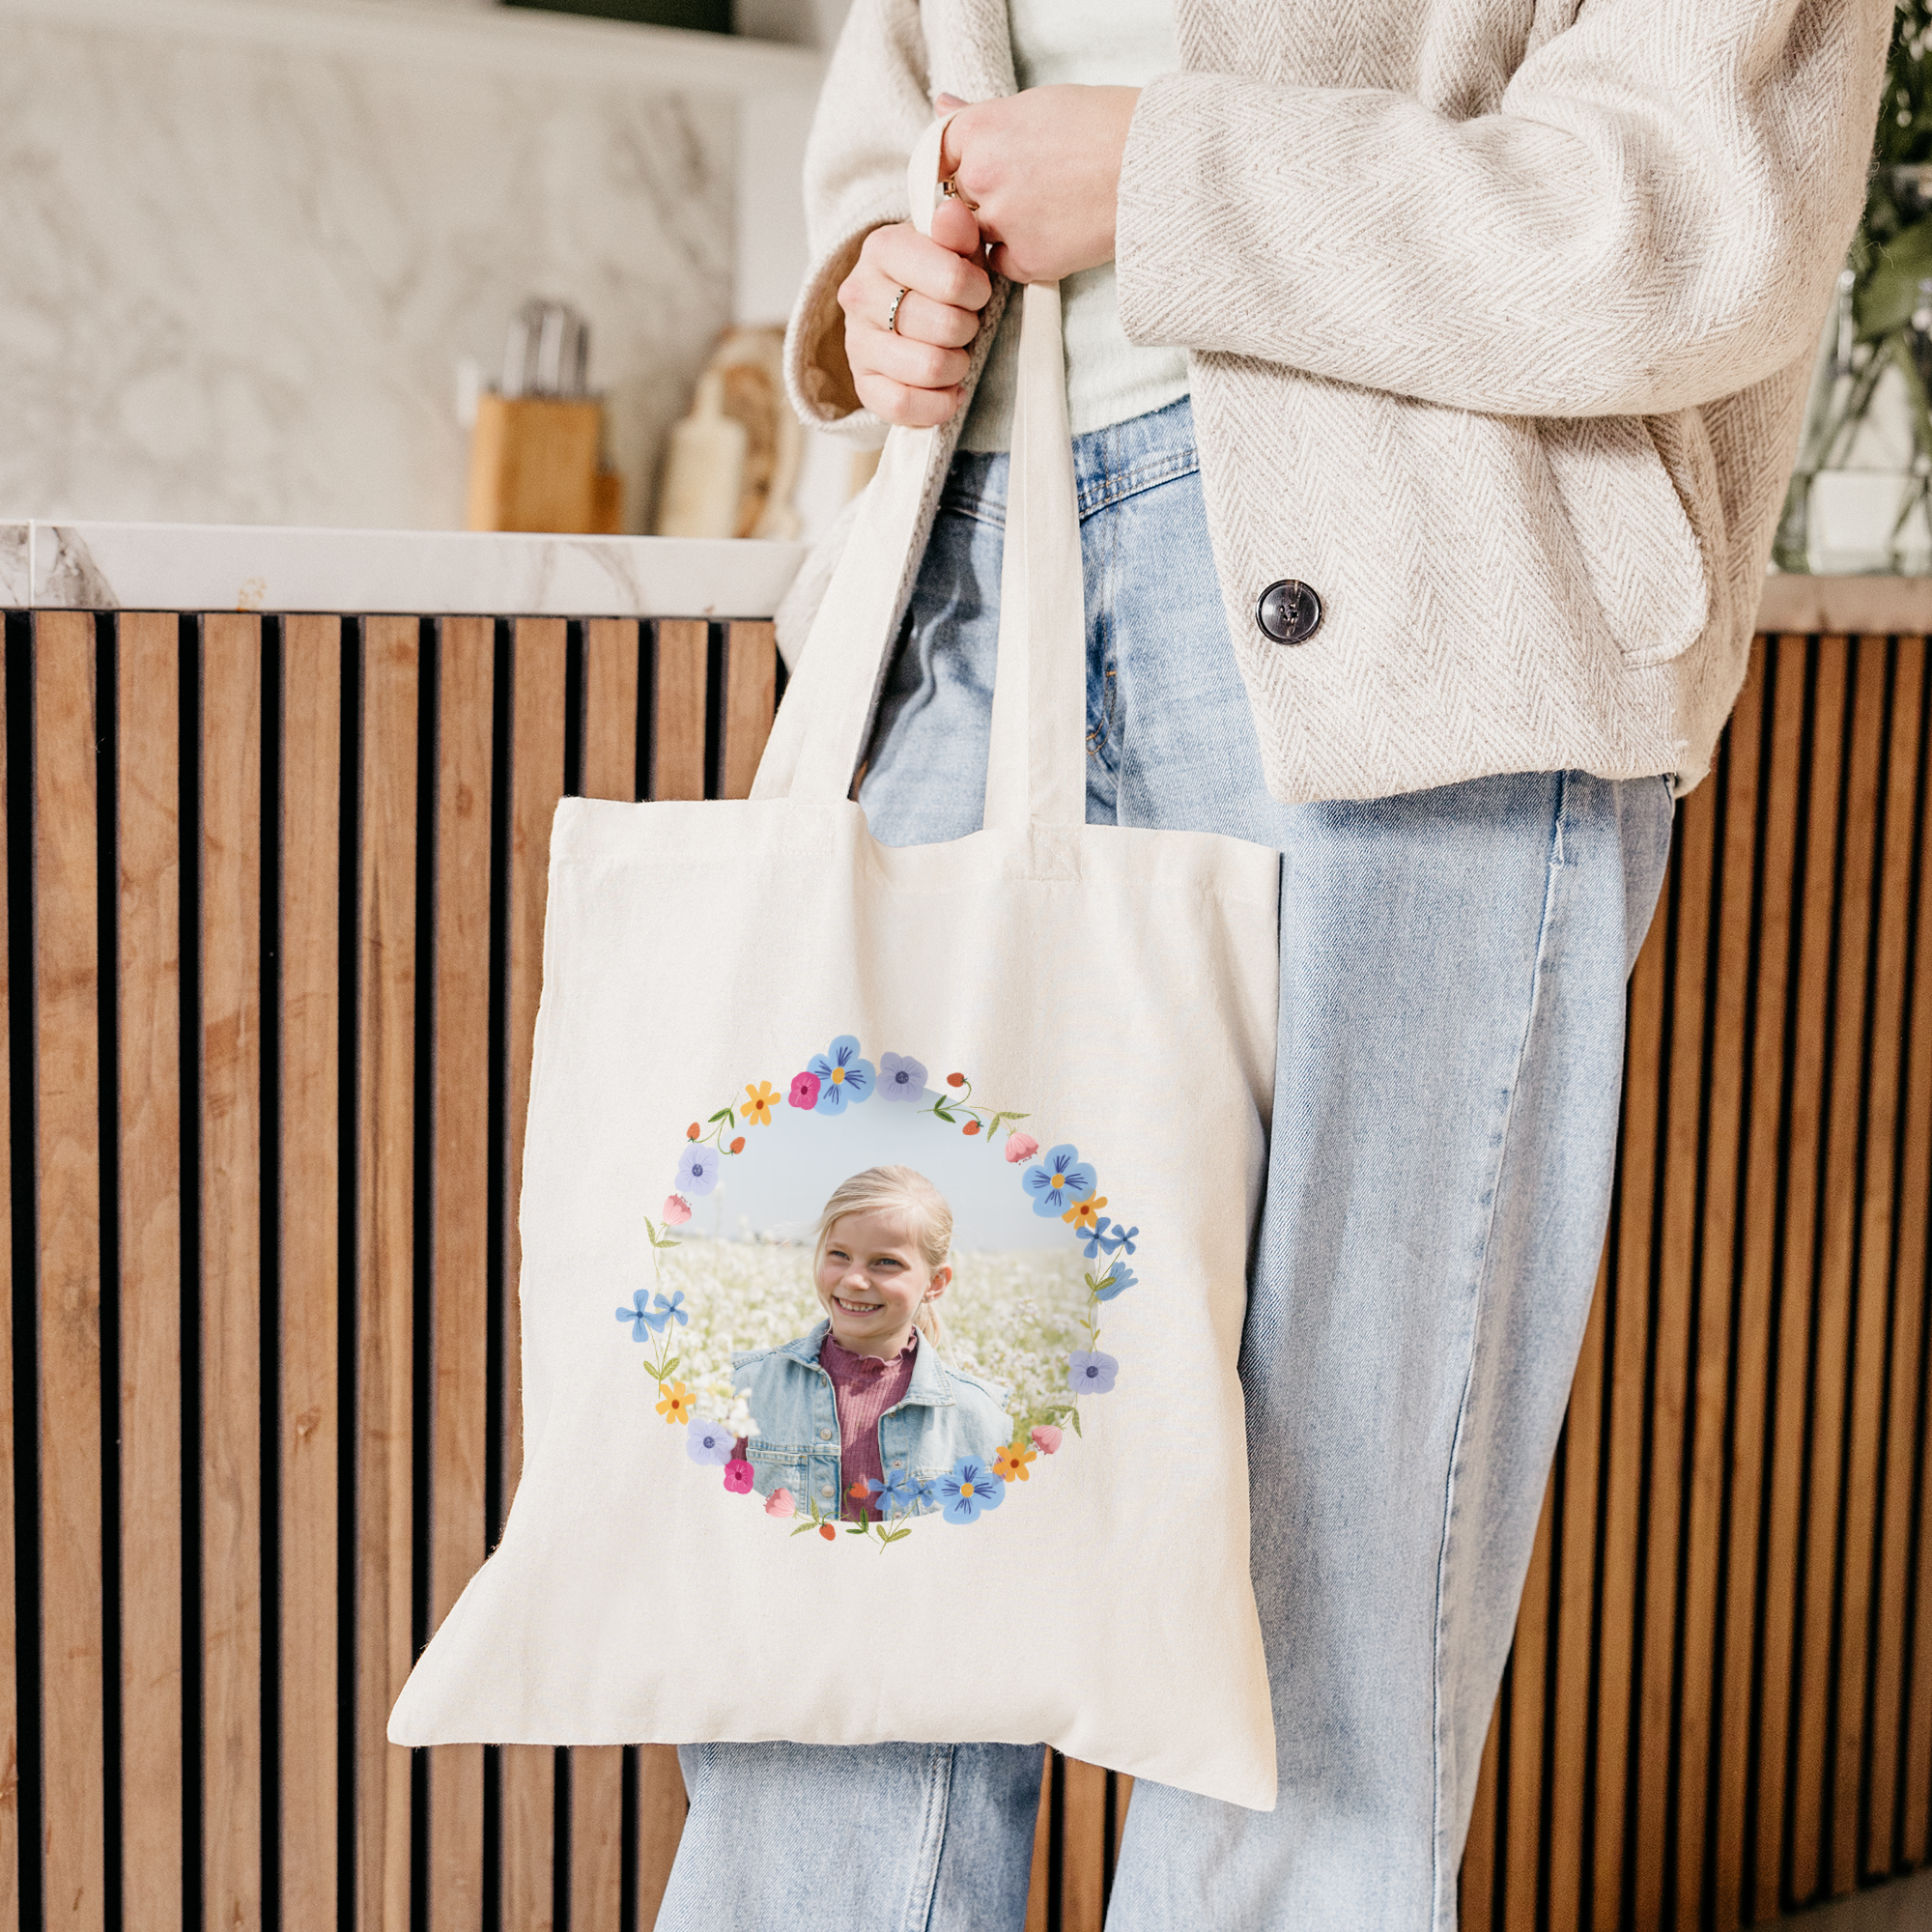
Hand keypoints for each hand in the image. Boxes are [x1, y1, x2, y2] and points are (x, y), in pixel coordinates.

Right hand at [838, 197, 990, 427]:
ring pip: (927, 368)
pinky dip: (938, 404)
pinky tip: (949, 391)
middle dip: (968, 329)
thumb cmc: (937, 275)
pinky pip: (903, 406)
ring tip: (955, 354)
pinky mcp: (862, 384)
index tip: (976, 292)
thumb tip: (952, 213)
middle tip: (965, 324)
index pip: (951, 281)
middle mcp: (859, 293)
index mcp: (882, 248)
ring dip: (956, 366)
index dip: (977, 291)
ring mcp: (856, 341)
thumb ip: (959, 229)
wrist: (900, 305)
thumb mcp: (955, 246)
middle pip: (943, 327)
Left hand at [936, 86, 1138, 284]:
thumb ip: (983, 116)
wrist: (1157, 166)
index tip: (974, 172)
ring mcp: (1002, 221)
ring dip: (1000, 228)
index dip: (957, 166)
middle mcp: (982, 175)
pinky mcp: (1027, 260)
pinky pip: (1003, 265)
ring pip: (976, 236)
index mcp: (980, 129)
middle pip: (954, 199)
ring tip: (1046, 209)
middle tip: (1024, 189)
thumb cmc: (1106, 125)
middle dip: (979, 198)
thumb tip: (942, 107)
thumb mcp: (1038, 103)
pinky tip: (1055, 232)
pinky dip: (1021, 255)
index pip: (938, 156)